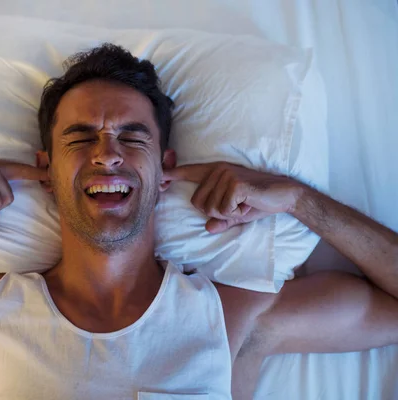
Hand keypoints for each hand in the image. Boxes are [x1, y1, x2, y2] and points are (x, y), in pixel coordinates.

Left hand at [162, 162, 302, 232]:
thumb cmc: (258, 202)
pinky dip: (236, 213)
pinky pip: (224, 210)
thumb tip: (208, 227)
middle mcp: (218, 170)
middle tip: (237, 205)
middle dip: (216, 212)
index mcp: (215, 173)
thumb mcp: (236, 213)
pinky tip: (248, 204)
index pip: (189, 172)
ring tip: (244, 203)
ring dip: (228, 213)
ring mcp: (226, 175)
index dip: (172, 174)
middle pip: (198, 203)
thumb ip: (221, 219)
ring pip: (210, 208)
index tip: (159, 178)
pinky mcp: (235, 184)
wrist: (285, 196)